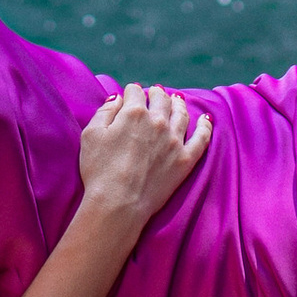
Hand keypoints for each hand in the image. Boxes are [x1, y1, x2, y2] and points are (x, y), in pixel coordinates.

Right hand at [78, 82, 210, 230]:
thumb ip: (105, 112)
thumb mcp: (91, 135)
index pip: (135, 92)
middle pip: (161, 99)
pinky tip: (206, 119)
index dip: (131, 92)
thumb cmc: (99, 170)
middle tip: (155, 92)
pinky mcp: (185, 160)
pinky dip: (205, 126)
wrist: (117, 204)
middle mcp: (158, 122)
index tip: (130, 95)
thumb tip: (117, 98)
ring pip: (181, 113)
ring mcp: (174, 141)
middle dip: (156, 93)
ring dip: (178, 103)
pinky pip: (201, 138)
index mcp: (134, 112)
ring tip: (176, 99)